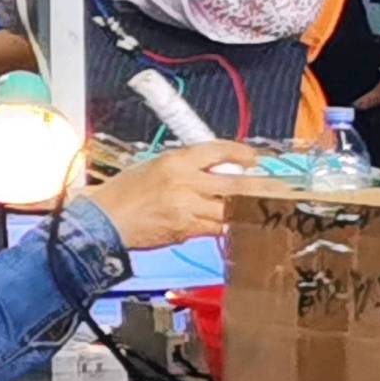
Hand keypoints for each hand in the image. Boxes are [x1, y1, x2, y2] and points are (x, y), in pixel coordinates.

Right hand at [82, 139, 247, 252]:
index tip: (253, 159)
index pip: (218, 151)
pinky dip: (224, 226)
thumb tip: (215, 172)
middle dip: (261, 187)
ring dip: (245, 210)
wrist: (102, 220)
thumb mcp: (153, 167)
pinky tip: (229, 224)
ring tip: (256, 208)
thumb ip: (185, 168)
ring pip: (231, 210)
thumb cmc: (122, 194)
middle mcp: (185, 182)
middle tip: (277, 189)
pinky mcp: (186, 229)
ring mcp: (187, 207)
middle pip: (237, 184)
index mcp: (175, 160)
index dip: (241, 154)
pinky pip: (216, 228)